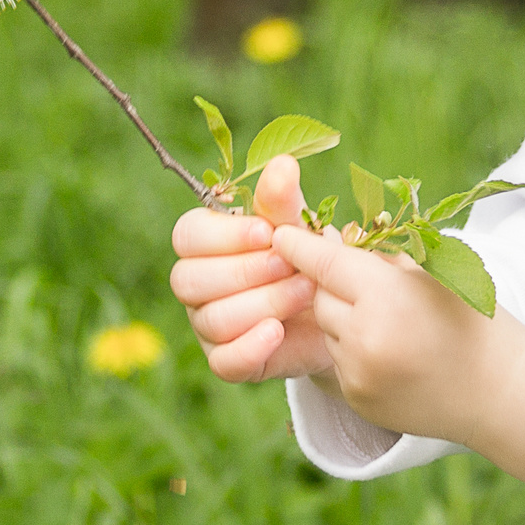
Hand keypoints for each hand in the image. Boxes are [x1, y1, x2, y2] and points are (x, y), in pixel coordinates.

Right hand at [170, 154, 330, 382]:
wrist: (338, 309)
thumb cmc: (305, 255)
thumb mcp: (297, 224)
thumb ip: (283, 199)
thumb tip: (282, 163)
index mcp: (204, 244)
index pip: (186, 236)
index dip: (224, 236)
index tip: (269, 232)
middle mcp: (196, 285)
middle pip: (189, 280)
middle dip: (246, 271)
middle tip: (292, 264)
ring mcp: (207, 326)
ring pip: (213, 319)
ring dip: (264, 303)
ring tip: (306, 291)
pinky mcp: (228, 361)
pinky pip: (224, 361)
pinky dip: (250, 346)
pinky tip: (278, 332)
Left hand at [271, 220, 511, 446]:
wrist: (501, 394)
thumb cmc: (474, 323)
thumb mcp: (435, 274)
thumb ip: (381, 258)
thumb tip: (333, 239)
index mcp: (386, 297)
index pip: (325, 262)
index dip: (300, 245)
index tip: (280, 234)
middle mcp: (364, 338)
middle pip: (320, 297)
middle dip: (334, 287)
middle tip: (367, 286)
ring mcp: (358, 374)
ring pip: (327, 331)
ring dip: (345, 321)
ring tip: (390, 326)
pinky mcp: (357, 400)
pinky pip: (338, 363)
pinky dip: (354, 352)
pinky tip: (391, 355)